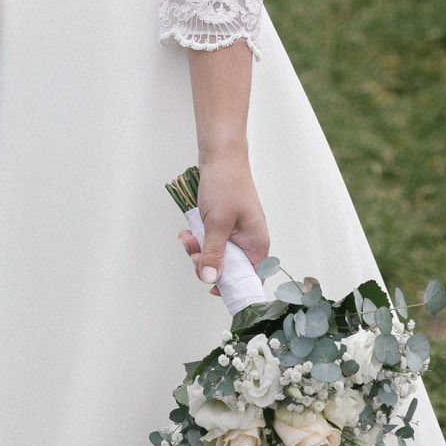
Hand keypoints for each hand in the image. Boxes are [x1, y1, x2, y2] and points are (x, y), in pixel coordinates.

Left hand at [182, 147, 269, 287]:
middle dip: (206, 264)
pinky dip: (199, 239)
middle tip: (192, 253)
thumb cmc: (226, 186)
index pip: (250, 280)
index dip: (231, 287)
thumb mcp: (218, 224)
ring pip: (217, 256)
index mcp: (257, 245)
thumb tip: (211, 280)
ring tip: (187, 236)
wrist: (221, 157)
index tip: (210, 286)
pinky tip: (188, 231)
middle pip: (229, 270)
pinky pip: (212, 242)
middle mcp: (251, 243)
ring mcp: (238, 234)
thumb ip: (214, 254)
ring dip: (199, 250)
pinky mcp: (226, 226)